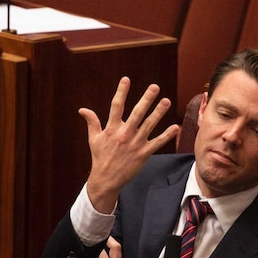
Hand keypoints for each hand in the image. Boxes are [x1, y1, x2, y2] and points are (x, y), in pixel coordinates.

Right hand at [81, 77, 178, 212]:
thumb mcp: (93, 139)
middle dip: (146, 99)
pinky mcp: (143, 154)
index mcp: (112, 128)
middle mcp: (124, 134)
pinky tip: (175, 127)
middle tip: (155, 87)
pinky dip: (167, 135)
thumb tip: (82, 109)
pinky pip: (157, 143)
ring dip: (158, 113)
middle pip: (137, 113)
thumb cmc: (100, 157)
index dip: (121, 92)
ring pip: (149, 125)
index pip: (116, 106)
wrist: (106, 179)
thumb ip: (92, 122)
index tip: (126, 79)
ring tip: (167, 101)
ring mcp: (135, 144)